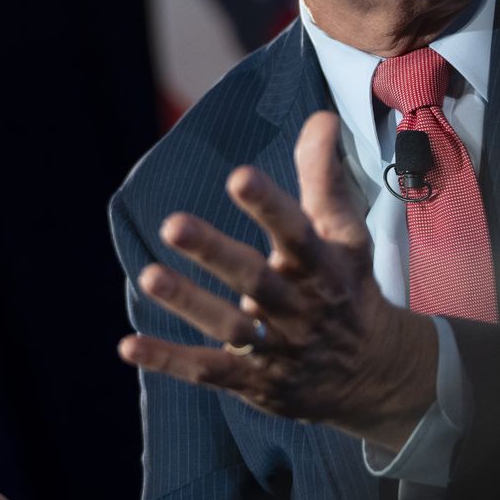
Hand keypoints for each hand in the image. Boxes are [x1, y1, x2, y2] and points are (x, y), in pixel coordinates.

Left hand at [119, 110, 438, 450]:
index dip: (269, 205)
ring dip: (189, 303)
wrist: (372, 374)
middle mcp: (299, 307)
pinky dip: (168, 360)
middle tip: (172, 224)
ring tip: (149, 276)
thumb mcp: (346, 235)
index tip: (239, 176)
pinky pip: (208, 371)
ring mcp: (276, 348)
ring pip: (229, 327)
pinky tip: (127, 345)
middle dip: (215, 252)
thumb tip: (320, 118)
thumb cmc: (347, 287)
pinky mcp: (254, 381)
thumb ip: (324, 177)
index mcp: (322, 266)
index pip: (297, 231)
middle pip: (255, 279)